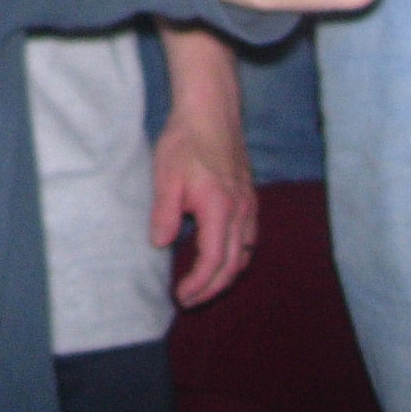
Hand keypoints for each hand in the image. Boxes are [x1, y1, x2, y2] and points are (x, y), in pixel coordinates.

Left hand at [153, 31, 257, 306]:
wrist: (211, 111)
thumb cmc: (185, 140)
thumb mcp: (165, 176)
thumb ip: (165, 213)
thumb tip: (161, 244)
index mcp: (219, 208)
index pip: (214, 260)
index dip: (199, 284)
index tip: (181, 296)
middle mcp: (241, 212)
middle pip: (233, 264)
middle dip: (213, 288)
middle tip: (190, 300)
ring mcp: (249, 205)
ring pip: (245, 254)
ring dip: (226, 275)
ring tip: (204, 286)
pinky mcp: (249, 198)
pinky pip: (248, 239)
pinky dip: (236, 256)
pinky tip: (221, 257)